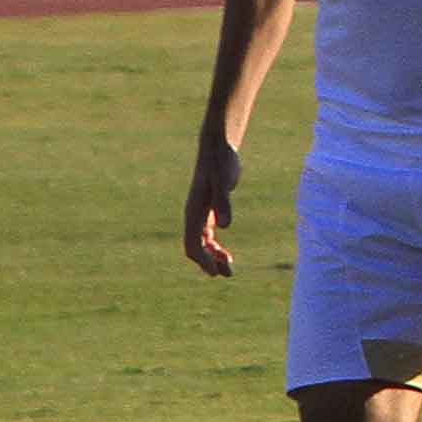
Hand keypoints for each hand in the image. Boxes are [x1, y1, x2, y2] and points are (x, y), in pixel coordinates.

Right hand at [184, 137, 242, 276]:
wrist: (217, 148)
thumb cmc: (220, 163)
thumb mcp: (223, 182)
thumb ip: (223, 203)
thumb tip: (225, 226)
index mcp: (194, 212)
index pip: (193, 244)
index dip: (202, 260)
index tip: (216, 272)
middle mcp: (194, 215)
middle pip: (196, 247)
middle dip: (208, 262)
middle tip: (226, 274)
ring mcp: (200, 213)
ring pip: (202, 243)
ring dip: (212, 257)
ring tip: (229, 268)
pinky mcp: (209, 209)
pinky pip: (207, 235)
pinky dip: (215, 246)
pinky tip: (225, 252)